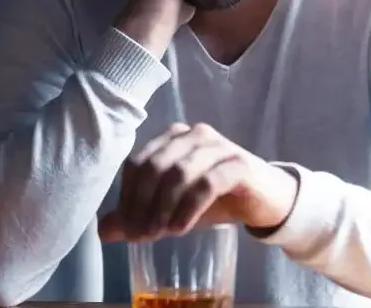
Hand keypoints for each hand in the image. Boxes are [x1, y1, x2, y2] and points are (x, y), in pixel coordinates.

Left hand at [99, 123, 298, 242]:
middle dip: (142, 204)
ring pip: (179, 172)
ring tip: (159, 234)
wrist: (266, 199)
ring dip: (163, 207)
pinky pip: (207, 183)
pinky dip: (189, 207)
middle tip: (140, 235)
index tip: (126, 230)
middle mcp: (193, 135)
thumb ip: (140, 214)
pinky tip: (181, 229)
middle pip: (154, 165)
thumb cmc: (216, 199)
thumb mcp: (172, 209)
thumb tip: (104, 231)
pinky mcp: (238, 163)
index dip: (127, 196)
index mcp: (173, 138)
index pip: (138, 162)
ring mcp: (218, 146)